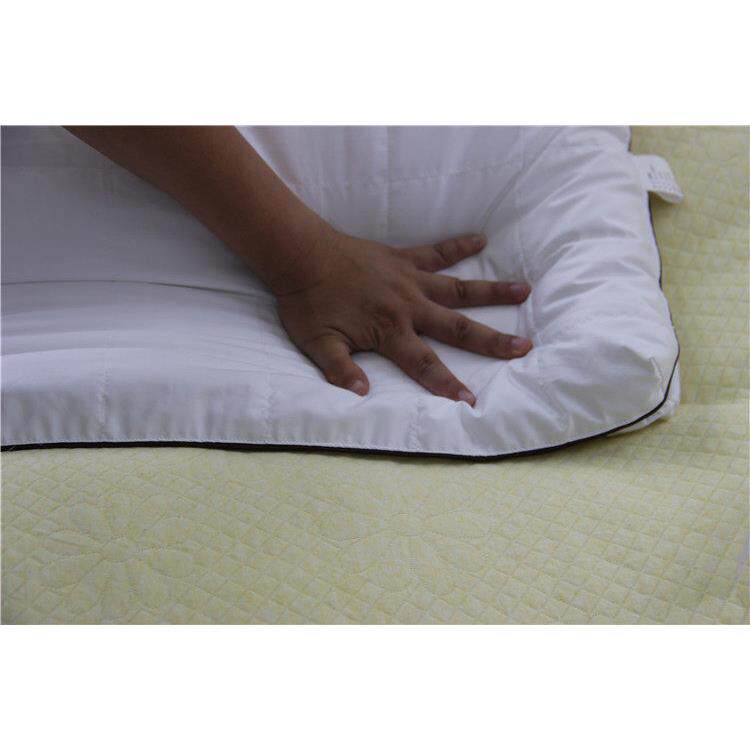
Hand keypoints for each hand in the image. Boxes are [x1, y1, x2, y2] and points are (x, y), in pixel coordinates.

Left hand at [275, 228, 532, 405]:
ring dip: (492, 291)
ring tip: (525, 290)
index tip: (472, 402)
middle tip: (524, 347)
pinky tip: (482, 239)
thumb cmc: (308, 303)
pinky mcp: (404, 258)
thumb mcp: (317, 344)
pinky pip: (437, 252)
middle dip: (491, 340)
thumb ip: (340, 371)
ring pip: (459, 287)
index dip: (447, 385)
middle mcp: (408, 305)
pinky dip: (459, 245)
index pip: (424, 364)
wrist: (300, 255)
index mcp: (390, 330)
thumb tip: (362, 396)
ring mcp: (410, 279)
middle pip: (457, 327)